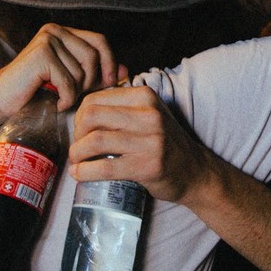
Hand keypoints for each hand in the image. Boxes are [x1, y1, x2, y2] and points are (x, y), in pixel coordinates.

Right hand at [0, 24, 126, 113]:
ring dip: (75, 92)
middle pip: (94, 55)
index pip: (100, 40)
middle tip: (75, 94)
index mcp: (62, 32)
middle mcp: (54, 30)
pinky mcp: (41, 56)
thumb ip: (96, 74)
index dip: (110, 62)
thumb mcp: (71, 80)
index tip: (109, 82)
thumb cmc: (35, 91)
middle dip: (91, 81)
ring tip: (58, 97)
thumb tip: (125, 70)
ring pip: (82, 72)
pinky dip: (65, 100)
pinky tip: (53, 102)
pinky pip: (70, 83)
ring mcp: (47, 41)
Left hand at [69, 86, 217, 204]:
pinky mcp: (147, 166)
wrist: (194, 171)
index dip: (79, 117)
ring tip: (76, 161)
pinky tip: (79, 174)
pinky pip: (105, 167)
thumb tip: (81, 112)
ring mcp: (149, 140)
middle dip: (76, 134)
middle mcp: (148, 114)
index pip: (94, 99)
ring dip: (77, 153)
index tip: (80, 132)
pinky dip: (85, 171)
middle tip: (78, 147)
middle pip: (91, 116)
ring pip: (95, 140)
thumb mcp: (148, 114)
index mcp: (144, 96)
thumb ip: (122, 108)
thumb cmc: (164, 143)